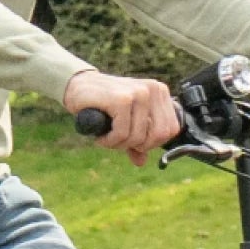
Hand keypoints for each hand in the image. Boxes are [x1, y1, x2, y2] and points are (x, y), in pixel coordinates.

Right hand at [62, 69, 178, 165]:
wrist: (78, 86)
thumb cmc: (104, 103)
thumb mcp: (125, 121)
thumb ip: (137, 140)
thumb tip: (142, 161)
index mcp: (159, 92)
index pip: (171, 129)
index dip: (152, 143)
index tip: (134, 142)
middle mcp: (152, 90)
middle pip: (158, 136)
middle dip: (137, 146)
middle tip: (119, 141)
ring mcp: (138, 92)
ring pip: (139, 137)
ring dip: (119, 145)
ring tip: (107, 137)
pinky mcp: (121, 99)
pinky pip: (122, 134)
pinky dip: (109, 142)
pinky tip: (101, 137)